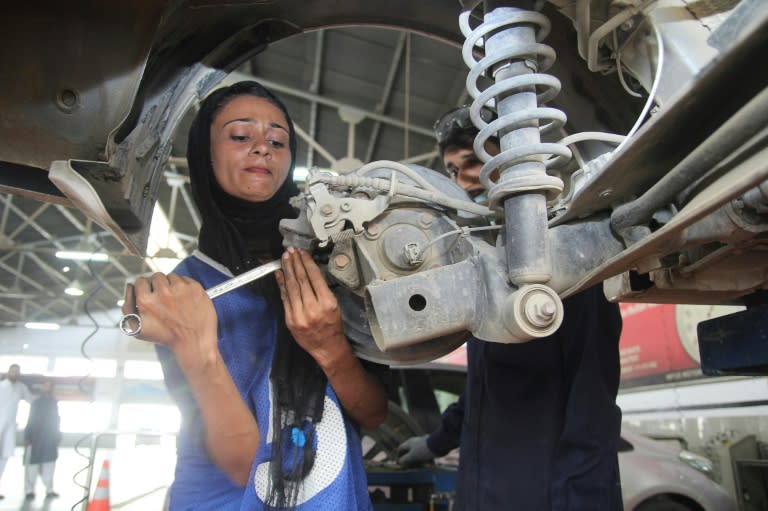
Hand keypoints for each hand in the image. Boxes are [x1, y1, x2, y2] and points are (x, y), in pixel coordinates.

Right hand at [122, 273, 217, 368]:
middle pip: (156, 276)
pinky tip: (185, 300)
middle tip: (164, 299)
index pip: (140, 281)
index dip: (145, 288)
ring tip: (175, 301)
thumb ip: (127, 306)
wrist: (193, 342)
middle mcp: (162, 292)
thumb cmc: (166, 336)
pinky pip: (186, 279)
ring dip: (172, 285)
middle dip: (158, 286)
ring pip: (171, 276)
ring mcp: (180, 289)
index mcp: (145, 301)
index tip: (151, 294)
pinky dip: (185, 287)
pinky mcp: (194, 288)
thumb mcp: (137, 328)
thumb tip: (129, 286)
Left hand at [275, 247, 346, 366]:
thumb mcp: (334, 305)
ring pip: (291, 287)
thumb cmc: (332, 325)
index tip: (302, 253)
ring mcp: (299, 315)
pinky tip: (279, 274)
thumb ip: (321, 290)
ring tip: (285, 258)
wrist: (327, 347)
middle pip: (301, 280)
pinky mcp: (290, 320)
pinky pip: (285, 298)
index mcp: (327, 303)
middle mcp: (313, 308)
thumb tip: (308, 270)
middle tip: (291, 251)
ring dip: (287, 270)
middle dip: (295, 263)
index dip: (307, 263)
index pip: (314, 277)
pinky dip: (281, 284)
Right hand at [397, 435, 435, 466]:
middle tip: (410, 467)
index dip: (399, 455)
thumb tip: (399, 462)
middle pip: (409, 452)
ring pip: (417, 454)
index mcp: (409, 443)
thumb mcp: (412, 456)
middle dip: (409, 460)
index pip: (401, 448)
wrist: (438, 445)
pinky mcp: (429, 447)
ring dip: (418, 461)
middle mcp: (415, 443)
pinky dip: (425, 460)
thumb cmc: (423, 450)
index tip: (399, 463)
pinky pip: (425, 455)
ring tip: (420, 466)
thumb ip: (405, 459)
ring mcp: (422, 445)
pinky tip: (428, 464)